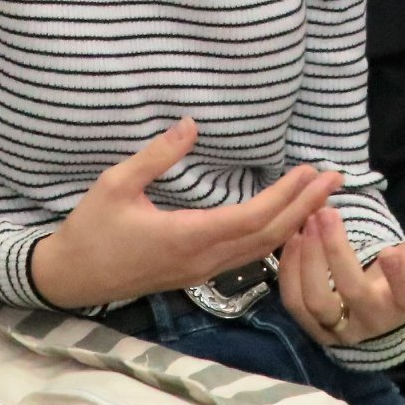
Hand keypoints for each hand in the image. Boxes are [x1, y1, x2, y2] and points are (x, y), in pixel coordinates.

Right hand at [30, 118, 342, 310]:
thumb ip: (156, 155)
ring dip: (294, 223)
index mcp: (186, 238)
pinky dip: (274, 237)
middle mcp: (201, 260)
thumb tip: (191, 124)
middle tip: (336, 179)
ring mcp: (199, 272)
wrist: (68, 279)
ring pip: (260, 251)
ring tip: (321, 197)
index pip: (251, 219)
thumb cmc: (90, 229)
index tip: (310, 170)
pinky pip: (246, 257)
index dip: (286, 196)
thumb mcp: (116, 184)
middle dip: (305, 208)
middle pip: (267, 237)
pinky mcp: (195, 273)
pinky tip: (287, 222)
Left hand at [278, 207, 404, 346]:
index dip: (400, 275)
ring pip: (316, 300)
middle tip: (327, 213)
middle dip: (336, 253)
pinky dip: (289, 271)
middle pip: (351, 292)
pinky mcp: (313, 324)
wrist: (382, 303)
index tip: (392, 251)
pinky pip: (295, 303)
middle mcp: (371, 319)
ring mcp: (339, 326)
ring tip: (307, 221)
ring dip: (308, 259)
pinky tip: (293, 238)